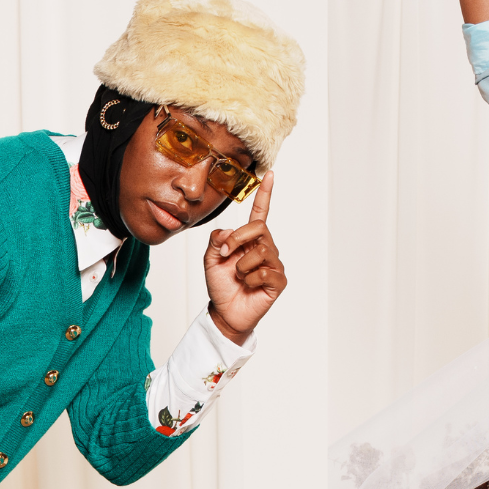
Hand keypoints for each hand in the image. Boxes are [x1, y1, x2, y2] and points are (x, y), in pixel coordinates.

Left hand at [204, 173, 284, 343]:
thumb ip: (216, 241)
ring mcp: (274, 265)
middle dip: (238, 239)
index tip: (270, 175)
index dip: (265, 194)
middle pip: (259, 228)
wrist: (224, 313)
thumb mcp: (210, 259)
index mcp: (250, 240)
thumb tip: (228, 233)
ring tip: (237, 276)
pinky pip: (265, 272)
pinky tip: (247, 285)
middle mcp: (265, 248)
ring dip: (241, 264)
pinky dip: (249, 279)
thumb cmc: (221, 285)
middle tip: (225, 254)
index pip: (260, 213)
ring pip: (261, 251)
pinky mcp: (278, 281)